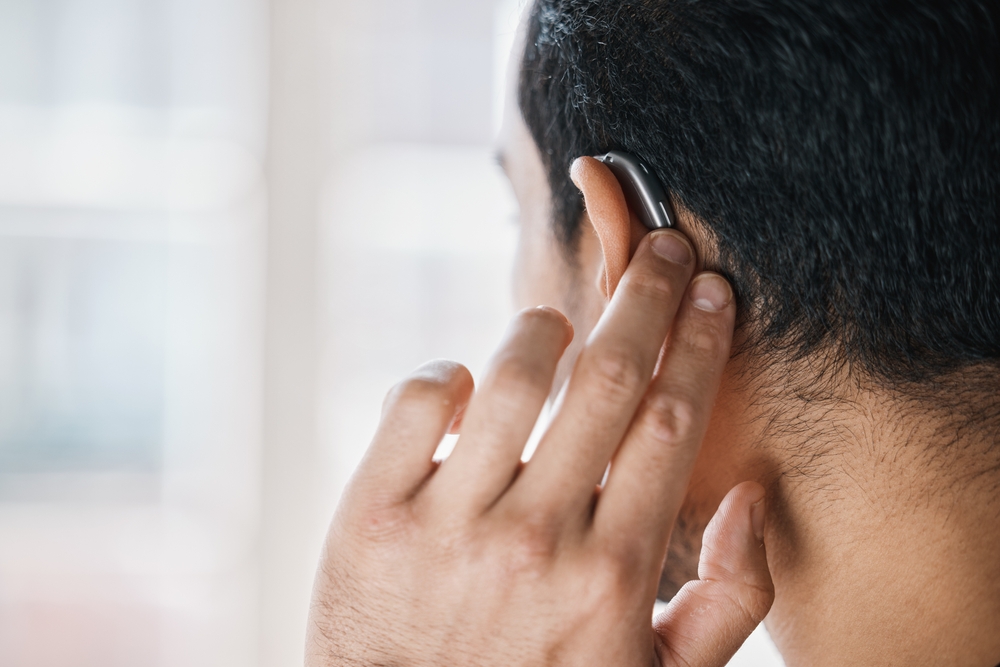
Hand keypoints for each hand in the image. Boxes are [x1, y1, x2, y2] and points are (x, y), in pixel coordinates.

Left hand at [306, 229, 772, 666]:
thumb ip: (728, 598)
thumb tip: (748, 493)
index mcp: (613, 575)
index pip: (671, 421)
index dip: (698, 343)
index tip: (712, 293)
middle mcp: (535, 539)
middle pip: (607, 379)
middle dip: (647, 297)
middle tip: (667, 249)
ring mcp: (447, 525)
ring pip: (513, 374)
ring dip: (546, 325)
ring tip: (560, 320)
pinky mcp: (371, 517)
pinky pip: (418, 399)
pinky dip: (447, 373)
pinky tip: (466, 386)